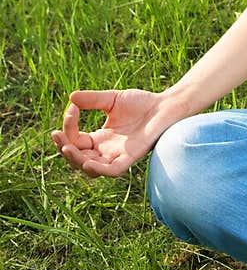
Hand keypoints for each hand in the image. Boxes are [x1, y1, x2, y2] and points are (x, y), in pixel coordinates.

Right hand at [51, 88, 173, 177]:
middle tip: (56, 134)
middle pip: (78, 158)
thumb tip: (71, 98)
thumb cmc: (142, 103)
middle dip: (64, 147)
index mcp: (100, 139)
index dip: (69, 128)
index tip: (72, 107)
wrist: (166, 105)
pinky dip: (98, 170)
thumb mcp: (112, 99)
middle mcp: (106, 151)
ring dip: (75, 160)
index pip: (76, 140)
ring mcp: (118, 156)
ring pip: (90, 168)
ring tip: (66, 147)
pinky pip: (112, 171)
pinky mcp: (131, 158)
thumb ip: (92, 100)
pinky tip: (87, 162)